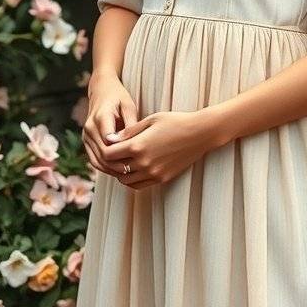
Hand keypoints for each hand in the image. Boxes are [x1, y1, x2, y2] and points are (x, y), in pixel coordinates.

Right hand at [81, 73, 139, 179]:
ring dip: (111, 169)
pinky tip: (118, 171)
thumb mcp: (129, 106)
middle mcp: (90, 128)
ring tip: (128, 174)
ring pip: (97, 160)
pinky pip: (94, 159)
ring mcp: (85, 135)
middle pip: (102, 154)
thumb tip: (133, 144)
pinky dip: (105, 167)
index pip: (109, 143)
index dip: (122, 154)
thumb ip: (131, 125)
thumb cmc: (119, 97)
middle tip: (136, 171)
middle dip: (118, 165)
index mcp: (101, 117)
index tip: (136, 159)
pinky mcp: (86, 141)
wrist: (101, 90)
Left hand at [100, 108, 223, 189]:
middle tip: (113, 153)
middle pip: (115, 168)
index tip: (109, 143)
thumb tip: (110, 139)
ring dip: (120, 172)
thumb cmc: (175, 121)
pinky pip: (138, 185)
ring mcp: (153, 173)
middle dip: (112, 161)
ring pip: (125, 180)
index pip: (109, 154)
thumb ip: (129, 132)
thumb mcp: (150, 121)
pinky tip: (134, 169)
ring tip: (123, 161)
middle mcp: (143, 162)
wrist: (200, 133)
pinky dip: (132, 179)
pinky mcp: (162, 178)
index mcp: (137, 146)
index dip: (106, 149)